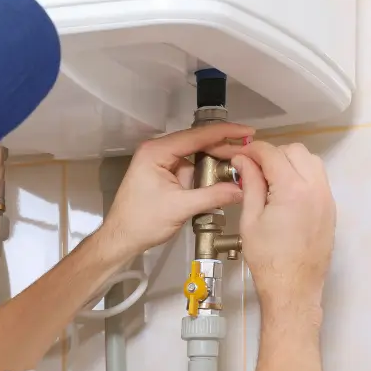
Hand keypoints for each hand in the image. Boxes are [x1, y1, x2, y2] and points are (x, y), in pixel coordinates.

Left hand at [99, 123, 253, 260]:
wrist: (121, 238)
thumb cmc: (142, 222)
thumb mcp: (180, 208)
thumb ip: (213, 196)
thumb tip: (241, 189)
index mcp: (156, 152)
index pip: (196, 136)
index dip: (224, 133)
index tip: (247, 131)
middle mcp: (157, 151)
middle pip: (197, 143)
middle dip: (222, 149)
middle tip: (249, 152)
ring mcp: (160, 162)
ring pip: (195, 156)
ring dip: (215, 163)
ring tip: (240, 167)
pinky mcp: (163, 174)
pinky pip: (189, 169)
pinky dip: (204, 175)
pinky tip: (221, 180)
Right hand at [232, 141, 335, 316]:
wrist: (293, 288)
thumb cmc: (268, 260)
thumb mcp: (250, 220)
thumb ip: (250, 184)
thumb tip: (243, 162)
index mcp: (292, 190)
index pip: (272, 154)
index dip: (252, 150)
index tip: (240, 156)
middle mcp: (315, 189)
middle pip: (295, 151)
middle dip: (272, 154)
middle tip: (253, 169)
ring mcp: (326, 199)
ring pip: (311, 161)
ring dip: (290, 162)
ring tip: (270, 180)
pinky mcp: (330, 209)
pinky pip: (318, 179)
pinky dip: (302, 175)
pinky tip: (285, 192)